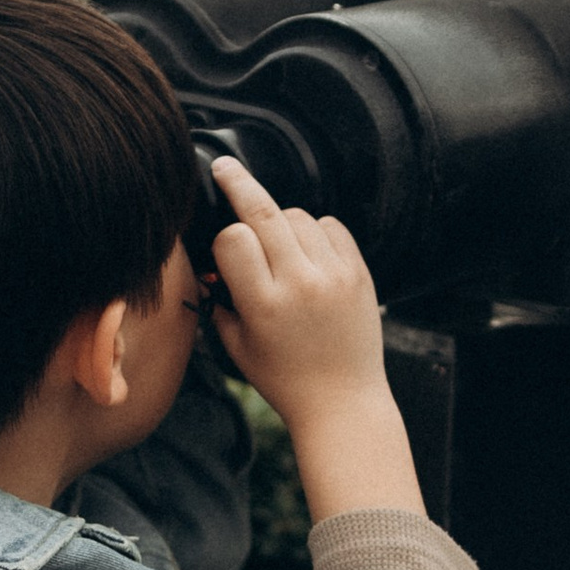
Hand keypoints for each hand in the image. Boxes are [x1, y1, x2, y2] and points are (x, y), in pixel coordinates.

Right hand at [205, 157, 385, 414]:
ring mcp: (333, 276)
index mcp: (263, 304)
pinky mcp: (359, 273)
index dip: (224, 239)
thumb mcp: (235, 345)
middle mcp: (299, 284)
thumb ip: (218, 300)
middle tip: (225, 168)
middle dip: (239, 184)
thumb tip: (210, 264)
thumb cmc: (284, 378)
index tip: (223, 246)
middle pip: (264, 211)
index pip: (233, 238)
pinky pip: (331, 226)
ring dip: (282, 224)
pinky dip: (316, 231)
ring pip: (298, 215)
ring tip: (281, 253)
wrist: (342, 401)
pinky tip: (310, 254)